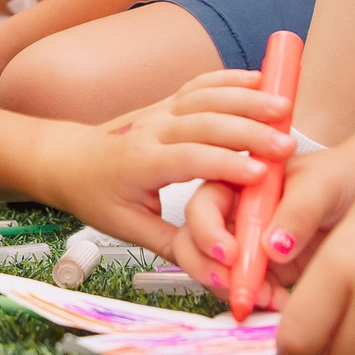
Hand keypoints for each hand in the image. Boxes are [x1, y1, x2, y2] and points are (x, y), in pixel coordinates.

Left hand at [54, 70, 293, 248]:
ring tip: (284, 108)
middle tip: (286, 146)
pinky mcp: (168, 102)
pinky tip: (260, 80)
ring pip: (206, 97)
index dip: (224, 165)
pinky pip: (200, 85)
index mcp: (140, 163)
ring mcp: (160, 111)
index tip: (260, 175)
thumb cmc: (97, 196)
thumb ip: (177, 247)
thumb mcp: (130, 230)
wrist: (68, 159)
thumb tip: (220, 274)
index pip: (187, 159)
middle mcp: (152, 131)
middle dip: (247, 132)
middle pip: (204, 123)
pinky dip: (230, 80)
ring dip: (246, 99)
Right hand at [168, 145, 354, 306]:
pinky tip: (283, 303)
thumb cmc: (346, 177)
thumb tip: (272, 247)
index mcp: (237, 184)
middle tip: (233, 286)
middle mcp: (234, 215)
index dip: (207, 231)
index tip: (231, 254)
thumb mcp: (324, 185)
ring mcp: (247, 247)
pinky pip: (246, 293)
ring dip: (233, 290)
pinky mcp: (265, 274)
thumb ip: (298, 210)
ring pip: (214, 274)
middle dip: (205, 268)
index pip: (204, 206)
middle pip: (194, 243)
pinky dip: (257, 303)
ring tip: (270, 298)